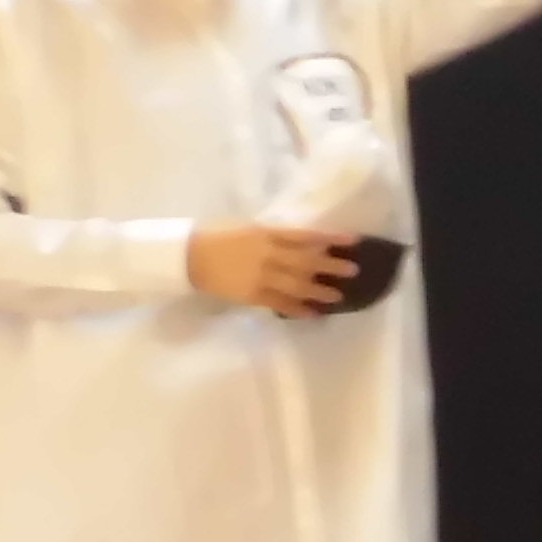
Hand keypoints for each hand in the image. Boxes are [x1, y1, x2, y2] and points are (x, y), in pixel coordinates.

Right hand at [189, 222, 356, 316]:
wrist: (187, 257)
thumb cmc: (218, 236)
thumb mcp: (248, 227)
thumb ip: (274, 234)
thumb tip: (305, 241)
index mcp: (265, 233)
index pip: (305, 235)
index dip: (330, 238)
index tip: (353, 241)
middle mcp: (266, 254)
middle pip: (305, 261)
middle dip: (331, 267)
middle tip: (353, 271)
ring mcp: (259, 276)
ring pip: (296, 285)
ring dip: (319, 291)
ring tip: (338, 296)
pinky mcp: (251, 295)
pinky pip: (279, 303)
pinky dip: (297, 309)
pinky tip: (313, 314)